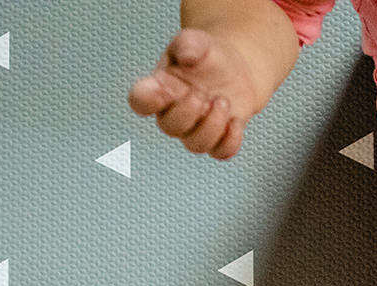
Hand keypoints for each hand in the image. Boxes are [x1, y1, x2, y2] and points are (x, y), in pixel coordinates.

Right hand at [128, 28, 263, 159]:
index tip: (164, 88)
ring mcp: (196, 129)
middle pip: (169, 127)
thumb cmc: (207, 55)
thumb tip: (186, 55)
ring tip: (222, 101)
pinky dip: (230, 141)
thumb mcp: (196, 41)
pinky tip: (235, 121)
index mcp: (160, 88)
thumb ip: (187, 44)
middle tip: (203, 93)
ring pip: (195, 144)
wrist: (236, 68)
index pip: (139, 101)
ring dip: (211, 126)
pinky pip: (221, 152)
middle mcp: (174, 113)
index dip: (146, 100)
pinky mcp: (220, 139)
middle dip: (188, 112)